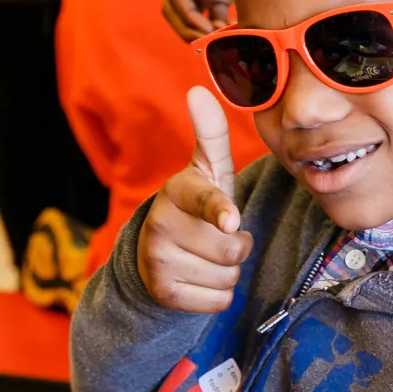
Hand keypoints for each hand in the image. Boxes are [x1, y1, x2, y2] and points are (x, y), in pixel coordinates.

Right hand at [137, 88, 254, 312]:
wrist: (155, 255)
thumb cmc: (196, 207)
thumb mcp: (207, 172)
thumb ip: (210, 134)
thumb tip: (199, 90)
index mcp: (178, 191)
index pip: (205, 201)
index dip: (220, 211)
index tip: (230, 221)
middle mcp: (162, 223)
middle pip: (234, 248)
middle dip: (237, 247)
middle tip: (217, 237)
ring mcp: (158, 260)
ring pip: (228, 276)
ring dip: (227, 271)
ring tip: (206, 256)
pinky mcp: (162, 292)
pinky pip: (219, 301)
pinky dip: (217, 296)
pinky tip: (197, 279)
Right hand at [162, 0, 233, 41]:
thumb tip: (196, 6)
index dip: (186, 14)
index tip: (203, 30)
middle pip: (175, 6)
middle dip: (187, 27)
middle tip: (204, 43)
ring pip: (190, 13)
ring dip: (200, 30)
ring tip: (219, 40)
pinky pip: (209, 15)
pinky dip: (216, 27)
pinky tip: (230, 34)